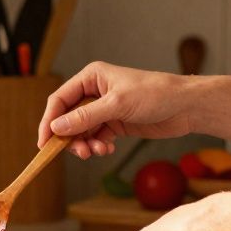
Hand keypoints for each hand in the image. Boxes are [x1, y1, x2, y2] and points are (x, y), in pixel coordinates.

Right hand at [39, 62, 199, 159]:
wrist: (185, 106)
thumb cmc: (155, 94)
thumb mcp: (117, 105)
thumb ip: (85, 117)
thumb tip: (57, 126)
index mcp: (91, 77)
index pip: (59, 100)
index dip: (49, 121)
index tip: (44, 142)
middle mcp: (94, 92)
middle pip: (68, 118)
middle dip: (71, 137)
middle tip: (80, 152)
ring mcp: (104, 109)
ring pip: (81, 131)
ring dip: (86, 144)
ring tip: (98, 150)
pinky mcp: (115, 123)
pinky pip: (96, 137)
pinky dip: (98, 145)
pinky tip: (108, 148)